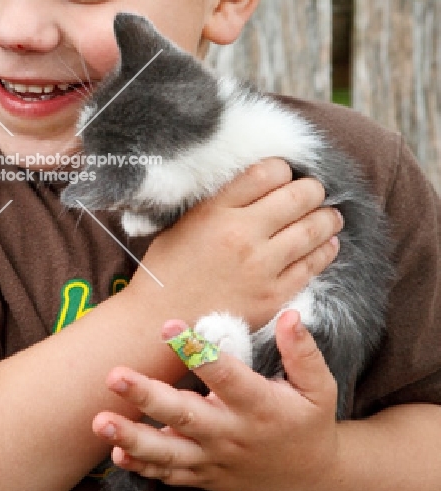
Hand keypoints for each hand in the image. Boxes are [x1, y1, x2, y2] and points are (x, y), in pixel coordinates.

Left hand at [92, 311, 340, 490]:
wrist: (308, 479)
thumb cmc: (309, 421)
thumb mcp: (319, 388)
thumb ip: (303, 353)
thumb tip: (291, 315)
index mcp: (258, 406)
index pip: (226, 376)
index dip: (198, 351)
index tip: (169, 325)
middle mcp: (231, 433)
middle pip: (183, 415)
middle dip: (146, 397)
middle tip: (114, 376)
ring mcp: (213, 458)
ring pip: (168, 452)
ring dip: (132, 438)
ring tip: (99, 422)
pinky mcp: (202, 475)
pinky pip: (169, 475)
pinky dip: (142, 468)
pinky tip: (114, 454)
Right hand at [127, 159, 342, 331]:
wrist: (161, 321)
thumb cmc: (168, 270)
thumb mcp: (183, 223)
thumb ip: (218, 202)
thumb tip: (256, 184)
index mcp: (215, 210)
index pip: (266, 172)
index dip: (282, 169)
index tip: (284, 175)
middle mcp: (241, 234)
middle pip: (297, 196)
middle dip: (312, 189)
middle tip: (314, 192)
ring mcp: (261, 266)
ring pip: (312, 229)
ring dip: (327, 218)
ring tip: (330, 215)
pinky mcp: (274, 295)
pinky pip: (312, 265)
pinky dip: (325, 250)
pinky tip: (327, 244)